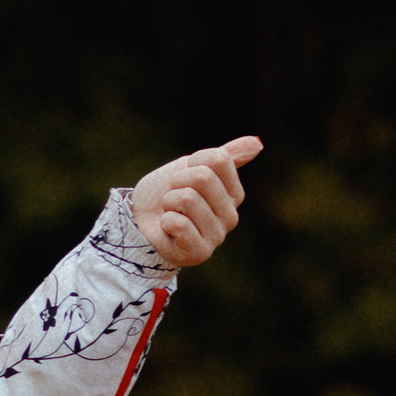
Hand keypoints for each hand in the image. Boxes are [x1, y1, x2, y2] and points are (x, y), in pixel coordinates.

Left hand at [130, 136, 261, 268]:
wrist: (139, 219)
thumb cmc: (166, 193)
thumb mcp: (192, 167)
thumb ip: (224, 156)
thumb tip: (257, 142)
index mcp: (234, 193)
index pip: (219, 159)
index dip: (192, 162)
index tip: (184, 176)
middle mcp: (231, 216)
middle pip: (202, 177)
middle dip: (177, 182)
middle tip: (173, 196)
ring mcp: (217, 236)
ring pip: (188, 199)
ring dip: (169, 202)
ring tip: (170, 213)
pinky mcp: (200, 253)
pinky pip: (179, 223)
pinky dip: (165, 222)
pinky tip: (168, 230)